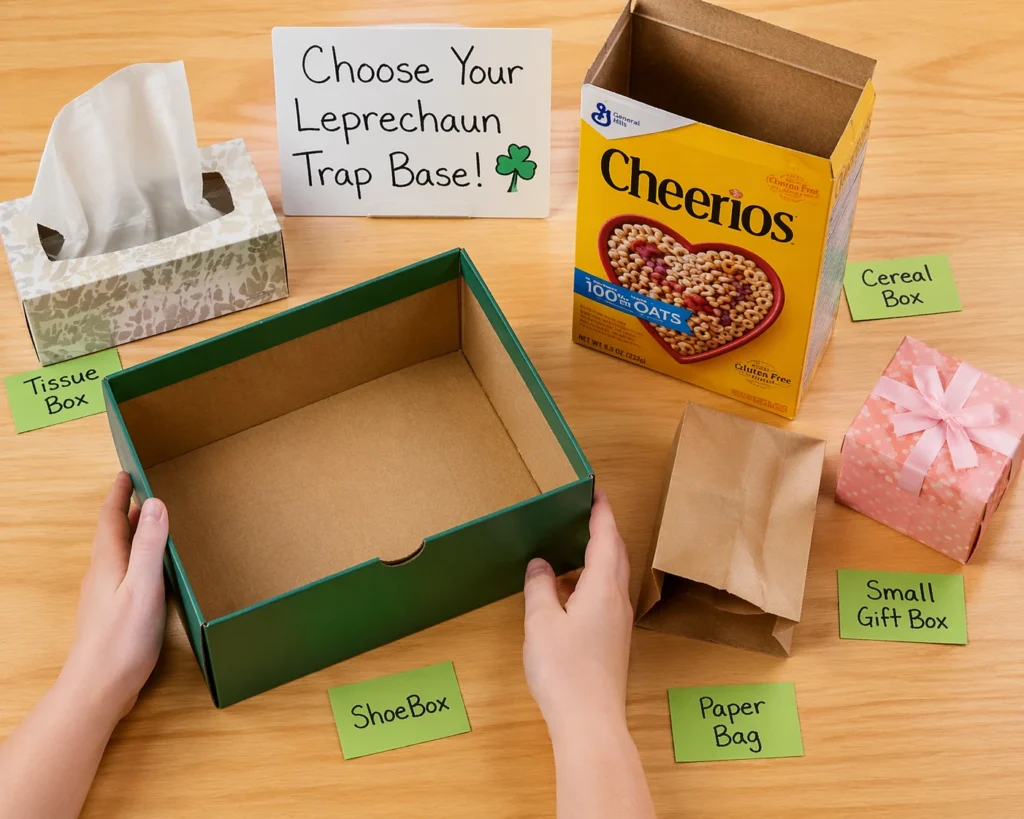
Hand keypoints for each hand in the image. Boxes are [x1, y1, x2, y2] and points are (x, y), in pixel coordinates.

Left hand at [60, 472, 168, 720]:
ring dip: (132, 533)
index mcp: (108, 562)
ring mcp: (104, 594)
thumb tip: (155, 503)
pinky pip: (123, 571)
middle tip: (144, 491)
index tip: (128, 472)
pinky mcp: (112, 611)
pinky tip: (150, 567)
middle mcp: (101, 573)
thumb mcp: (143, 586)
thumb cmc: (122, 638)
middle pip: (112, 533)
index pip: (111, 518)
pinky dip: (136, 556)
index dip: (119, 494)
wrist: (99, 687)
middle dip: (127, 509)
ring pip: (117, 552)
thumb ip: (150, 546)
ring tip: (150, 521)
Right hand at [522, 491, 633, 739]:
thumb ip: (540, 588)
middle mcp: (617, 600)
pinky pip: (606, 597)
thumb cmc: (564, 670)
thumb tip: (540, 564)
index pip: (607, 538)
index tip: (596, 491)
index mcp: (602, 587)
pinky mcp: (613, 640)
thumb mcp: (541, 622)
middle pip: (616, 554)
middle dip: (604, 530)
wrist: (589, 721)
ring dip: (598, 556)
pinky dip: (592, 581)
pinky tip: (570, 591)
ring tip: (574, 546)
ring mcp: (618, 622)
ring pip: (612, 576)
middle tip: (587, 511)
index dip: (602, 513)